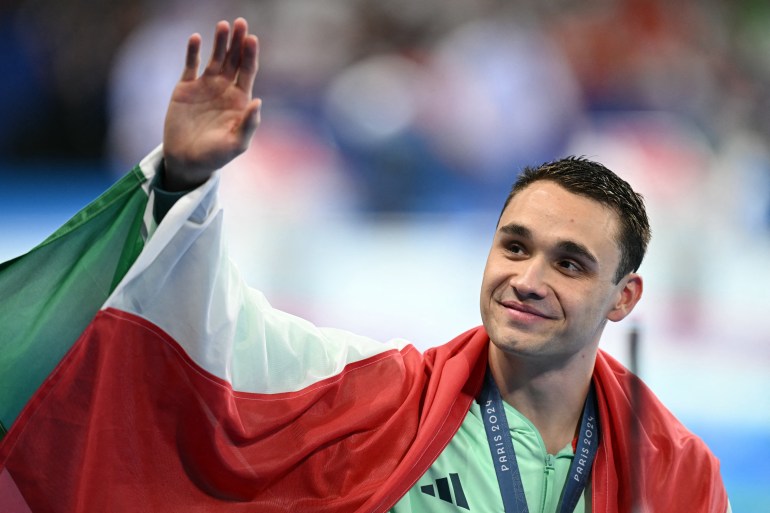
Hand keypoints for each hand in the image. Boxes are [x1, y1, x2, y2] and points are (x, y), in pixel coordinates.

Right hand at [162, 18, 260, 190]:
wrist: (186, 161)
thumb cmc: (215, 156)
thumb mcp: (236, 144)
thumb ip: (248, 124)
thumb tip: (258, 102)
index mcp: (239, 100)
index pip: (248, 71)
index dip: (250, 55)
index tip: (252, 39)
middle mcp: (224, 89)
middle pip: (233, 60)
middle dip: (237, 42)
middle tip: (240, 23)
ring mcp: (205, 86)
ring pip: (215, 58)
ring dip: (219, 42)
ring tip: (223, 25)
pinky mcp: (185, 88)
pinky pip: (190, 65)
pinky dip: (193, 52)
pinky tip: (196, 38)